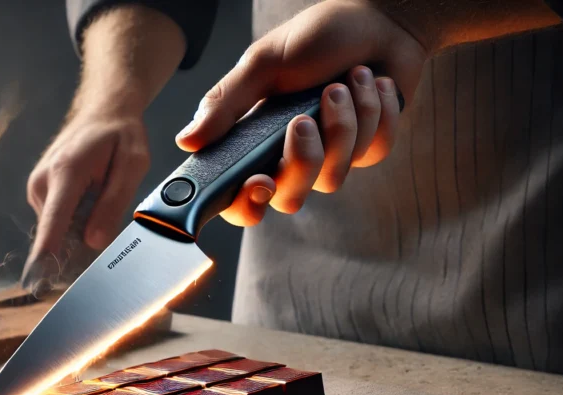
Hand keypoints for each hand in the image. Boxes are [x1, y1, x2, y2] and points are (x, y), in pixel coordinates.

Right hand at [26, 108, 149, 257]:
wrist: (102, 111)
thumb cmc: (120, 136)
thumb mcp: (132, 165)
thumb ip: (113, 204)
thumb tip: (94, 243)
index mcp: (66, 173)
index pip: (53, 224)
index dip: (46, 256)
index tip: (36, 283)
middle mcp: (42, 182)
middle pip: (59, 232)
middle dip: (82, 237)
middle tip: (108, 208)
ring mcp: (36, 188)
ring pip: (59, 228)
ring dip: (81, 224)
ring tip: (100, 193)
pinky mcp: (38, 193)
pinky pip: (57, 220)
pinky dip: (75, 219)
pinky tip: (91, 196)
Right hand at [176, 0, 428, 226]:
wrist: (376, 21)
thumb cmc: (315, 38)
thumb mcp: (262, 64)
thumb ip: (225, 104)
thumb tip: (186, 140)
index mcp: (253, 142)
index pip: (240, 199)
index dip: (245, 205)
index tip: (258, 181)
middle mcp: (288, 157)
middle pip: (289, 198)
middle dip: (302, 159)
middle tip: (302, 119)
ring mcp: (329, 157)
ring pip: (333, 176)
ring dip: (342, 123)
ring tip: (343, 82)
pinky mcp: (367, 148)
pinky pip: (371, 152)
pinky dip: (373, 112)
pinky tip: (371, 83)